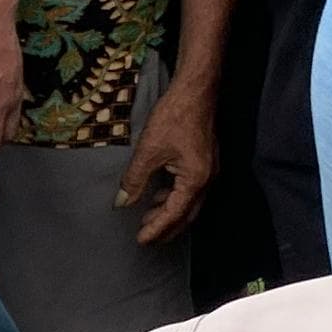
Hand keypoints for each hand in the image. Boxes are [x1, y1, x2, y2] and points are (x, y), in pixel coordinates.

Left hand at [117, 78, 216, 245]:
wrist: (196, 91)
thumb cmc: (174, 116)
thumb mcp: (148, 150)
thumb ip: (135, 179)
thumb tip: (122, 202)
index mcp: (195, 180)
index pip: (174, 214)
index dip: (156, 229)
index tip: (141, 241)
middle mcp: (207, 179)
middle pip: (186, 215)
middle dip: (166, 228)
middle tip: (146, 238)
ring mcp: (209, 171)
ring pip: (189, 203)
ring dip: (169, 213)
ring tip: (148, 219)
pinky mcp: (205, 162)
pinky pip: (190, 190)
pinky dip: (174, 198)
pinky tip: (158, 196)